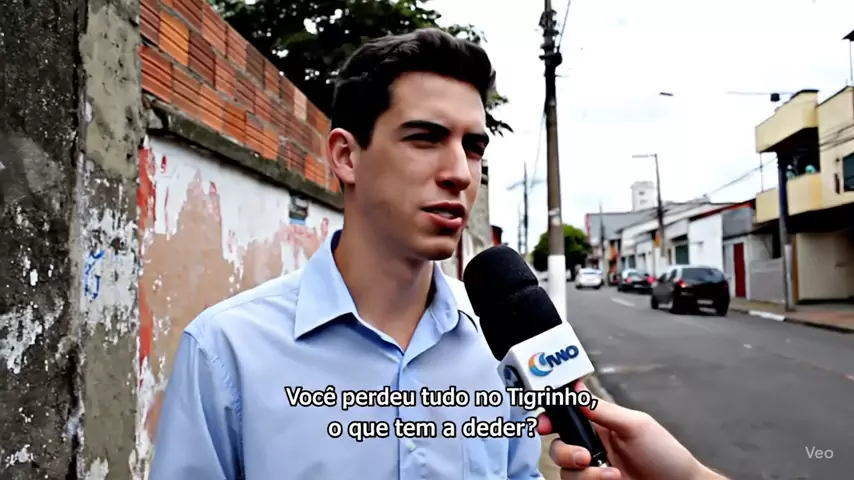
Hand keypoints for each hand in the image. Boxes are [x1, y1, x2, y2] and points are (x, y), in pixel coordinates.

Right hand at [538, 381, 723, 479]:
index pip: (564, 419)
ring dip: (586, 475)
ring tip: (612, 476)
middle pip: (557, 448)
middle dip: (565, 453)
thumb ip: (603, 410)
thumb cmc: (666, 455)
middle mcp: (591, 449)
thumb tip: (577, 391)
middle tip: (584, 457)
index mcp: (598, 427)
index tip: (543, 424)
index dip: (548, 420)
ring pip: (565, 472)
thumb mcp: (636, 425)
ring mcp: (593, 472)